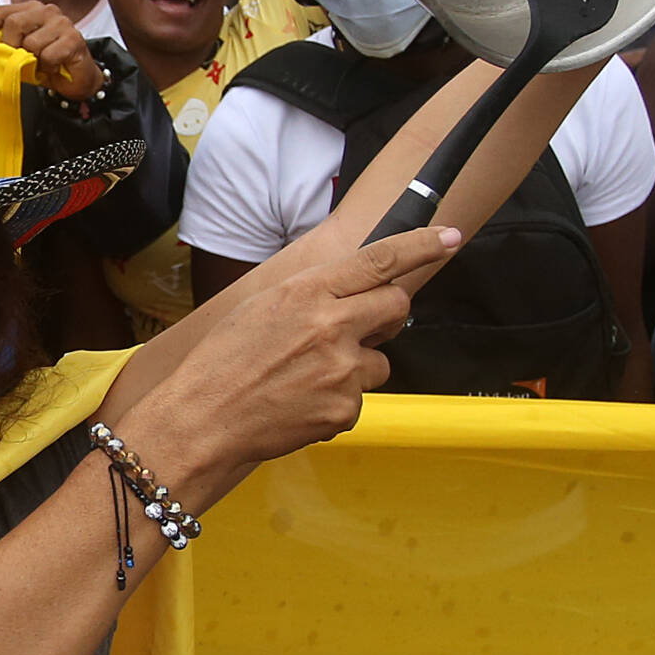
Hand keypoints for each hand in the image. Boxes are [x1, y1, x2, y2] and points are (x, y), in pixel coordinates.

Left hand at [0, 0, 102, 101]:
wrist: (77, 79)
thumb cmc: (47, 62)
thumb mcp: (20, 49)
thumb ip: (6, 41)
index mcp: (31, 9)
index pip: (1, 11)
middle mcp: (46, 11)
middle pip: (14, 23)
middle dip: (11, 47)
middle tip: (19, 59)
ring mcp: (62, 23)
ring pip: (31, 43)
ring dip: (34, 60)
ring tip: (41, 64)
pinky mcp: (74, 38)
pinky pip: (48, 55)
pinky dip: (48, 67)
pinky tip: (54, 67)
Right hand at [143, 228, 458, 472]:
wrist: (204, 419)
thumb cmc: (223, 362)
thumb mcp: (262, 308)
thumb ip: (313, 295)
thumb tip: (353, 292)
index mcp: (307, 292)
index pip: (379, 260)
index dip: (421, 245)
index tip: (450, 236)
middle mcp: (332, 325)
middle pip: (395, 306)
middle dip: (385, 315)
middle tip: (355, 331)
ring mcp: (342, 369)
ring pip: (380, 361)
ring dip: (356, 368)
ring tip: (307, 379)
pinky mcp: (346, 409)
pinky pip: (359, 399)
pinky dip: (337, 403)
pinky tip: (301, 404)